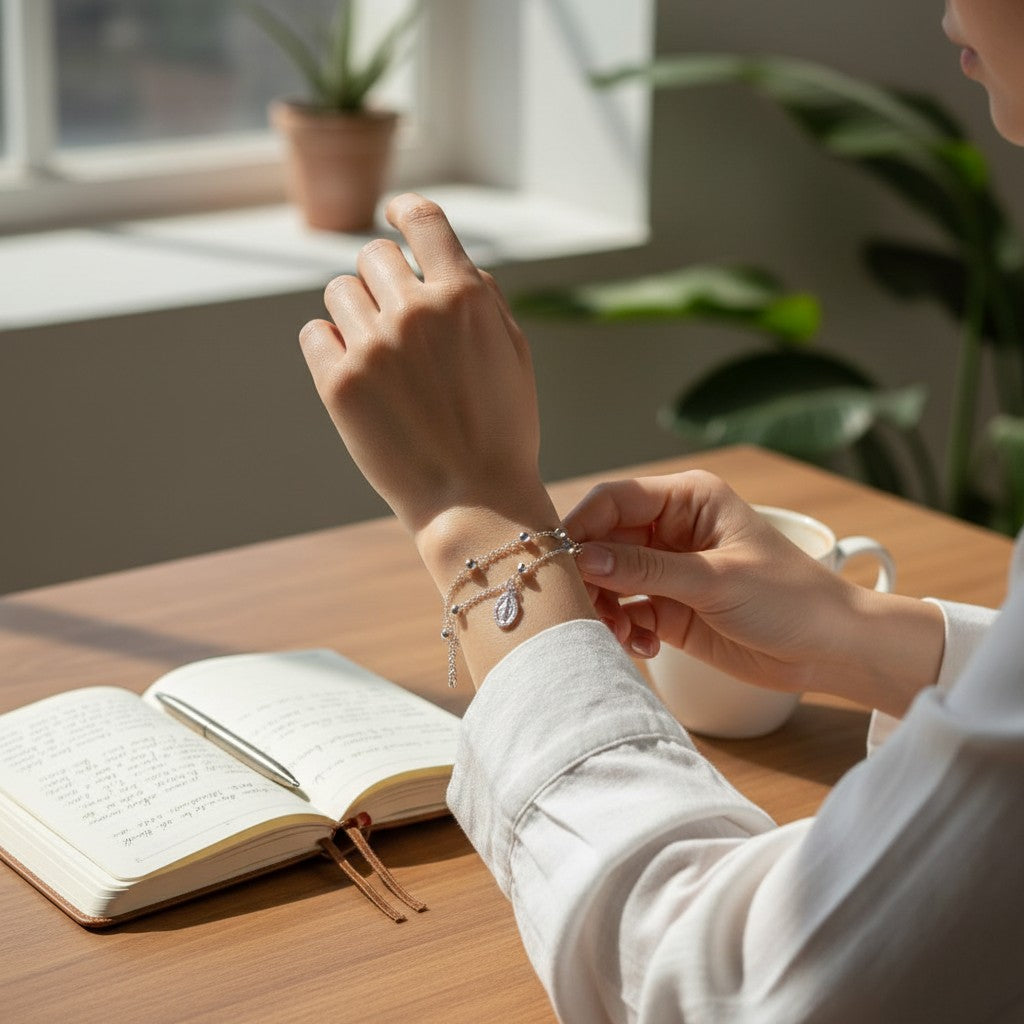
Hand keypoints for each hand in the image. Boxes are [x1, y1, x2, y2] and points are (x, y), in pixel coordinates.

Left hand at [299, 194, 552, 542]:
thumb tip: (441, 257)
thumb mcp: (513, 353)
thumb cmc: (501, 430)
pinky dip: (330, 346)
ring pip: (340, 291)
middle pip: (375, 255)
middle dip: (384, 279)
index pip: (423, 219)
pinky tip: (356, 373)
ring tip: (379, 355)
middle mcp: (416, 312)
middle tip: (396, 320)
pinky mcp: (339, 384)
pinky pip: (315, 333)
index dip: (406, 211)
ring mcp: (374, 347)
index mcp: (465, 297)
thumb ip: (481, 295)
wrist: (474, 503)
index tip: (395, 215)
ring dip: (356, 312)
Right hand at [564, 471, 943, 712]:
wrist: (829, 650)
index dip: (582, 526)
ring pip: (608, 580)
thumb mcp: (716, 579)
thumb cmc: (790, 598)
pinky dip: (623, 630)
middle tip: (588, 610)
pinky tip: (645, 647)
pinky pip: (624, 612)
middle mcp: (671, 529)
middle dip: (591, 576)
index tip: (560, 561)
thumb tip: (584, 557)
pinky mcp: (668, 608)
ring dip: (605, 609)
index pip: (614, 500)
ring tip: (623, 636)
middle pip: (602, 541)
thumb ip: (646, 568)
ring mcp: (668, 570)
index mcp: (687, 500)